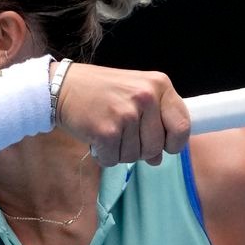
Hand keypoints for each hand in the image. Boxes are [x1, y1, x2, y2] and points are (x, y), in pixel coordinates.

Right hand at [54, 63, 190, 165]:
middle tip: (123, 135)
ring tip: (108, 131)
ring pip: (135, 156)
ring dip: (120, 152)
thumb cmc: (101, 91)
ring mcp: (127, 114)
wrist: (61, 87)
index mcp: (159, 84)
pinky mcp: (107, 131)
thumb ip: (152, 122)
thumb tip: (158, 158)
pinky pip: (114, 160)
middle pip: (156, 146)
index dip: (175, 143)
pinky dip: (104, 155)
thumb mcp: (134, 94)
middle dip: (141, 149)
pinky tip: (96, 138)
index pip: (183, 125)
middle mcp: (146, 97)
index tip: (165, 146)